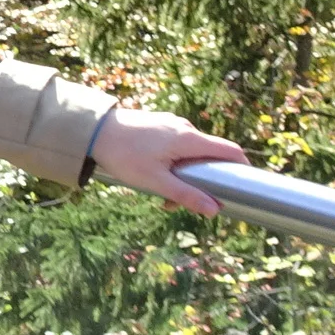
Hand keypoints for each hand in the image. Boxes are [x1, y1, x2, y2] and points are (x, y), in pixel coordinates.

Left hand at [89, 106, 246, 215]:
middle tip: (175, 204)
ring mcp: (171, 125)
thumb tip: (214, 210)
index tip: (240, 187)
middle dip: (200, 182)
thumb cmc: (124, 155)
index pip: (230, 150)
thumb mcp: (155, 180)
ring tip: (159, 194)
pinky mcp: (159, 125)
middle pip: (208, 156)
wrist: (94, 130)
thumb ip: (185, 195)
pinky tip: (152, 175)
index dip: (241, 168)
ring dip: (182, 176)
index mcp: (189, 139)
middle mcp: (185, 128)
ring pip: (190, 154)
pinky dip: (172, 164)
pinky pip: (176, 147)